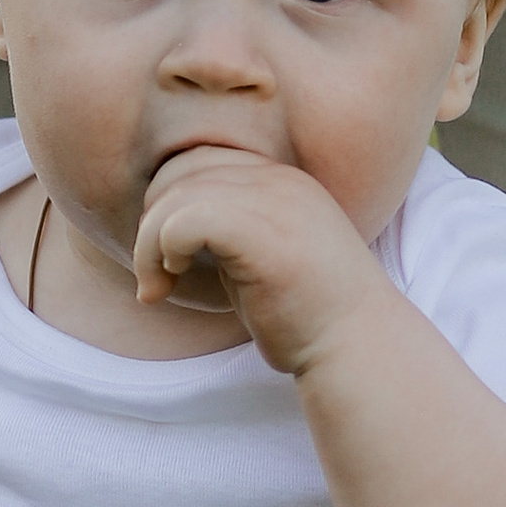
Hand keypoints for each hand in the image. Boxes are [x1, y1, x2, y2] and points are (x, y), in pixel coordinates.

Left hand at [130, 149, 386, 375]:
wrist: (357, 348)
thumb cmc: (309, 319)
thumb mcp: (263, 261)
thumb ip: (227, 234)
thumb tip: (167, 231)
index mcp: (282, 181)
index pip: (203, 159)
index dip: (170, 201)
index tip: (168, 256)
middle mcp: (279, 181)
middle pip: (183, 168)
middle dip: (153, 217)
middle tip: (156, 270)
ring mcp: (273, 202)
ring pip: (176, 194)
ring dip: (149, 242)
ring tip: (158, 283)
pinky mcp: (261, 234)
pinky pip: (185, 220)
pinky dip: (160, 250)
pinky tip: (170, 282)